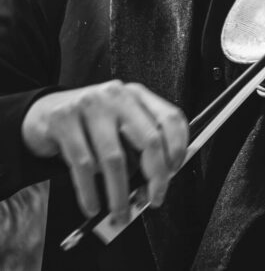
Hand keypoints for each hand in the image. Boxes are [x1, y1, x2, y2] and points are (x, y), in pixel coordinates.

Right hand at [20, 81, 187, 222]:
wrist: (42, 112)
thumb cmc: (89, 124)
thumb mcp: (118, 123)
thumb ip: (138, 145)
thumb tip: (154, 185)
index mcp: (137, 95)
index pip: (171, 118)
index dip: (178, 147)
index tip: (175, 171)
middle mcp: (117, 96)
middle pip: (149, 140)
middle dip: (156, 176)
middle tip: (154, 199)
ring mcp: (89, 106)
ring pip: (114, 159)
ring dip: (120, 193)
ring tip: (120, 214)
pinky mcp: (63, 121)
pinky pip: (83, 165)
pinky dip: (90, 191)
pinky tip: (93, 206)